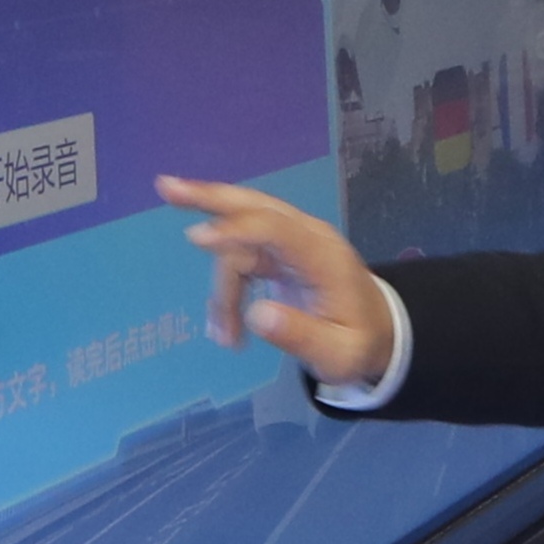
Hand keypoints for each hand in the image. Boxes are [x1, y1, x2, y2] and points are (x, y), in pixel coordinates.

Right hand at [156, 178, 398, 392]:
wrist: (378, 331)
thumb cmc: (358, 342)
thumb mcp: (339, 355)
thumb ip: (300, 337)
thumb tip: (257, 316)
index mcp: (323, 255)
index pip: (275, 228)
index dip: (235, 229)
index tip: (197, 238)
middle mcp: (306, 236)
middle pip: (253, 205)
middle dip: (208, 198)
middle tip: (166, 188)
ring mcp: (291, 240)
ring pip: (239, 239)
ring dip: (220, 285)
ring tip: (221, 335)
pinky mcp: (279, 251)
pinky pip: (240, 254)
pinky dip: (225, 287)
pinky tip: (223, 322)